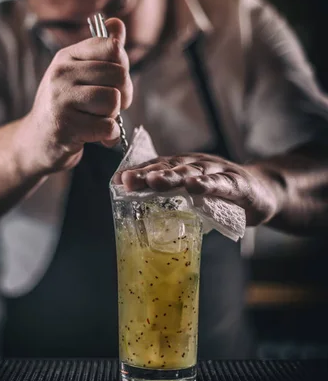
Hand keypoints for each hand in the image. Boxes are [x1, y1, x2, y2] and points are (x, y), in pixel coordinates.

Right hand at [18, 18, 132, 173]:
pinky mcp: (66, 126)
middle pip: (119, 75)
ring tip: (98, 119)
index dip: (123, 67)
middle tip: (110, 106)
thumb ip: (102, 51)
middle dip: (124, 95)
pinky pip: (107, 127)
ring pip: (114, 100)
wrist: (37, 141)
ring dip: (113, 116)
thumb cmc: (65, 105)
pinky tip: (96, 136)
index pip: (112, 47)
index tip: (113, 80)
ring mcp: (61, 99)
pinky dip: (109, 136)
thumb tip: (117, 23)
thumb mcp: (79, 73)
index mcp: (67, 56)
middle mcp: (61, 73)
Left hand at [114, 153, 283, 226]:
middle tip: (130, 180)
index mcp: (184, 168)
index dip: (138, 172)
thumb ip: (171, 201)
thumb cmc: (222, 196)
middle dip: (148, 173)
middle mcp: (198, 164)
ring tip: (155, 180)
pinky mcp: (238, 182)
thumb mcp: (194, 197)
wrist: (262, 192)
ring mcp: (218, 170)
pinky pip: (222, 183)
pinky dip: (208, 184)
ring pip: (193, 170)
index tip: (118, 180)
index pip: (157, 168)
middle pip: (170, 166)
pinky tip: (196, 186)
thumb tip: (138, 217)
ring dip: (173, 175)